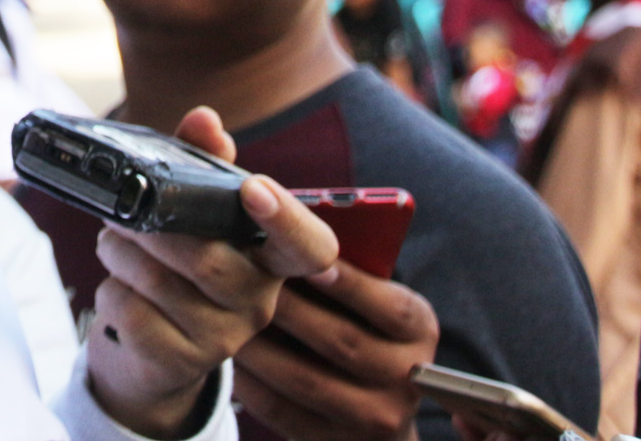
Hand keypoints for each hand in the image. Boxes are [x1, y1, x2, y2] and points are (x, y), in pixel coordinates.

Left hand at [85, 108, 339, 438]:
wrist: (150, 347)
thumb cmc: (176, 262)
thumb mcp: (190, 210)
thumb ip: (198, 159)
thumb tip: (205, 118)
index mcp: (270, 257)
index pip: (310, 246)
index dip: (287, 219)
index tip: (254, 188)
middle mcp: (258, 301)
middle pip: (206, 258)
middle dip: (148, 228)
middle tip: (120, 214)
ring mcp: (223, 338)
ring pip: (159, 282)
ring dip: (121, 253)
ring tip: (117, 246)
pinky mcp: (180, 362)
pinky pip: (131, 312)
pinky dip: (111, 291)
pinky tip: (120, 290)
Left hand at [233, 259, 439, 439]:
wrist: (373, 409)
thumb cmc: (359, 325)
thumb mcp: (371, 294)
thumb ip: (344, 265)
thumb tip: (296, 222)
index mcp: (418, 328)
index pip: (390, 306)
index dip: (347, 283)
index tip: (306, 259)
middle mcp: (406, 376)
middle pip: (339, 340)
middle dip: (285, 306)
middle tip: (238, 275)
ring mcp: (375, 417)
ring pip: (304, 378)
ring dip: (258, 344)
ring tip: (221, 312)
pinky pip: (283, 411)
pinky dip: (251, 382)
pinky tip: (228, 354)